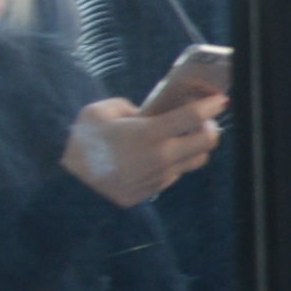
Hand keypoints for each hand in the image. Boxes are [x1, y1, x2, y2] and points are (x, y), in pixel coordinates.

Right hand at [61, 92, 220, 207]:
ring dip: (194, 147)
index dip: (212, 105)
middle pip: (208, 141)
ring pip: (196, 160)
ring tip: (179, 138)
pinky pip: (175, 174)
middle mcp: (161, 157)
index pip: (194, 116)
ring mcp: (160, 177)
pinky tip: (155, 156)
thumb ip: (126, 108)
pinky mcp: (153, 191)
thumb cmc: (82, 144)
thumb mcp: (98, 113)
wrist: (69, 186)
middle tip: (199, 120)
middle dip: (209, 127)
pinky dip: (174, 162)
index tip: (220, 100)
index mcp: (150, 133)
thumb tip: (141, 114)